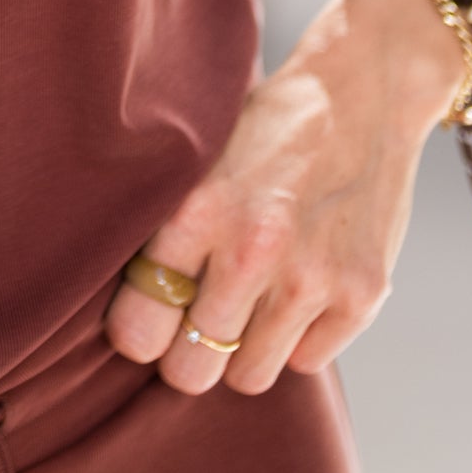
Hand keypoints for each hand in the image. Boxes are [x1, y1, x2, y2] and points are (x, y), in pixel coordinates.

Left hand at [104, 0, 469, 395]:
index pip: (139, 326)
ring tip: (243, 306)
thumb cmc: (262, 129)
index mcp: (196, 211)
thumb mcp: (195, 160)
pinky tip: (293, 289)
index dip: (136, 335)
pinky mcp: (360, 295)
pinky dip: (296, 339)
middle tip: (191, 329)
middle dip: (186, 357)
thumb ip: (162, 226)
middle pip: (191, 369)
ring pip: (250, 377)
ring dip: (242, 351)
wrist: (359, 95)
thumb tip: (111, 296)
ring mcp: (311, 278)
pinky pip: (305, 361)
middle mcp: (252, 250)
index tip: (143, 326)